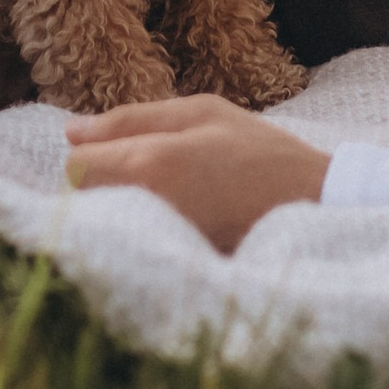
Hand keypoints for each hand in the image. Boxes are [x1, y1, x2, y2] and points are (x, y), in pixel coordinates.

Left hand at [64, 94, 331, 252]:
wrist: (318, 208)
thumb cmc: (260, 153)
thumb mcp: (203, 113)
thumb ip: (131, 119)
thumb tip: (70, 133)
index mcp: (150, 164)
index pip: (76, 170)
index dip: (92, 161)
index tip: (117, 159)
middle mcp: (147, 211)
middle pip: (85, 207)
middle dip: (102, 193)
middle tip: (144, 185)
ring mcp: (161, 249)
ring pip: (107, 233)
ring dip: (121, 219)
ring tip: (164, 209)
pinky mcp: (175, 275)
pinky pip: (135, 256)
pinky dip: (143, 245)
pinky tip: (174, 236)